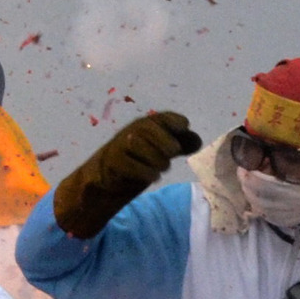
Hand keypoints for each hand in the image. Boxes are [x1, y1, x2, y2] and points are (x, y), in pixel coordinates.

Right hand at [51, 110, 199, 239]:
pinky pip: (131, 164)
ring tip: (160, 168)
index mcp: (145, 125)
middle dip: (166, 143)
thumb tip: (196, 140)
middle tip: (171, 154)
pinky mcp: (112, 163)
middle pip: (150, 129)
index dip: (175, 122)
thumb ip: (178, 144)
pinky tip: (151, 176)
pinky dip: (146, 172)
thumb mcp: (160, 151)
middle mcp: (131, 132)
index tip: (183, 128)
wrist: (103, 180)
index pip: (162, 117)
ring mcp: (120, 146)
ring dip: (156, 159)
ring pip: (139, 145)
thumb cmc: (136, 162)